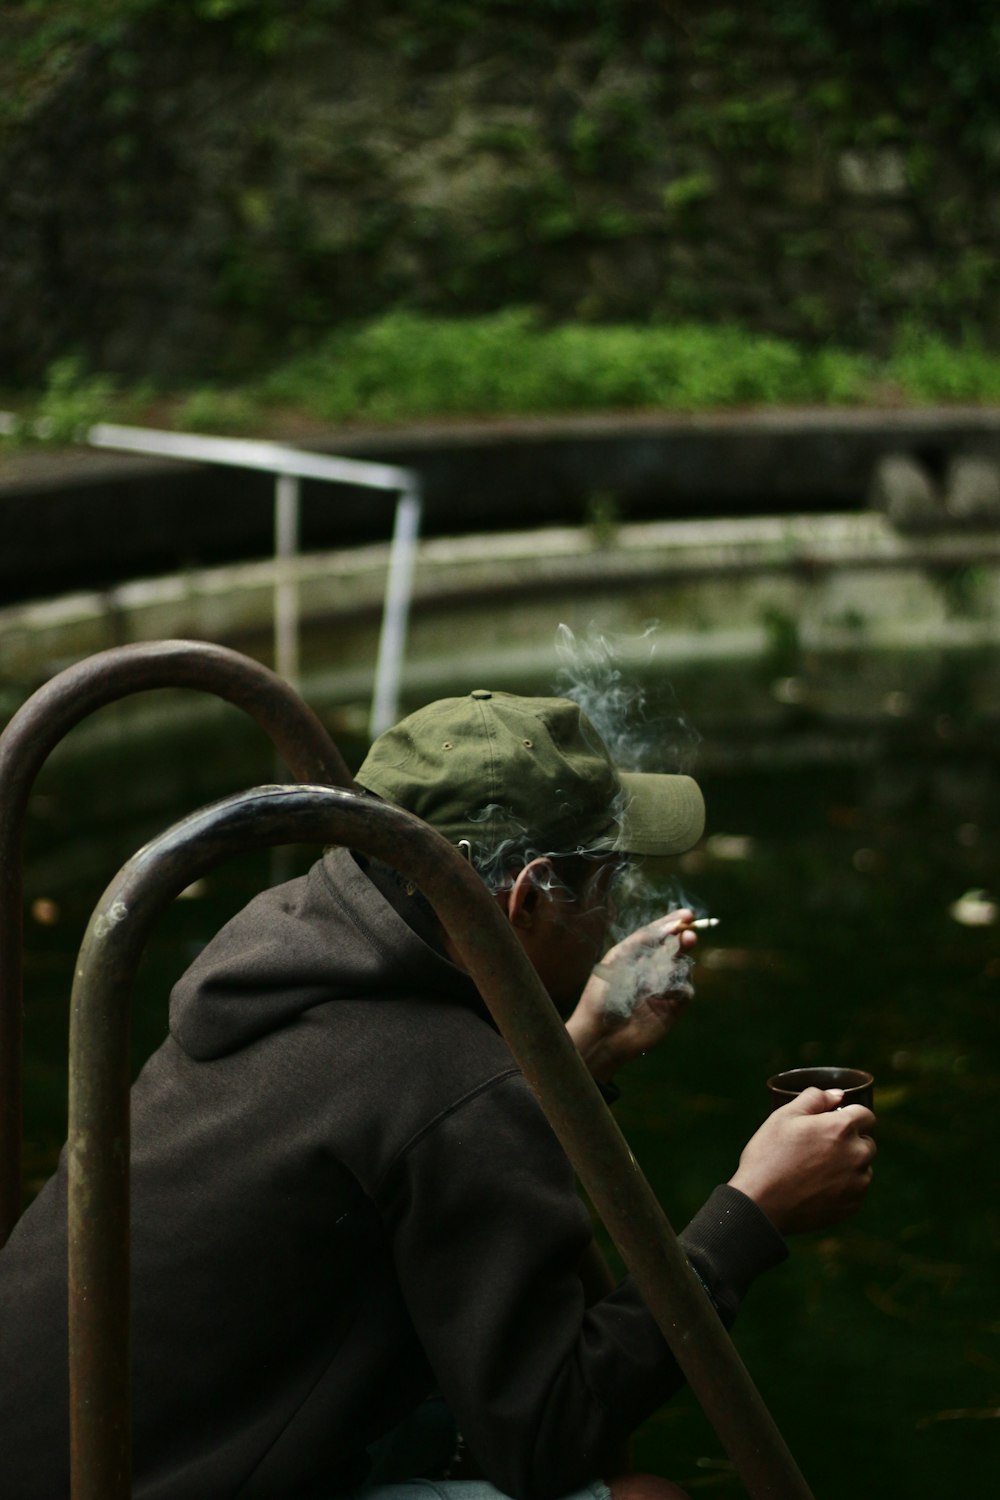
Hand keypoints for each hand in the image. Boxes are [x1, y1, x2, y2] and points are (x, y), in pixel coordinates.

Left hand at [565, 909, 698, 1083]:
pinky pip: (685, 991)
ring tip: (683, 950)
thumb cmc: (602, 995)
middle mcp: (652, 970)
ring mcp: (663, 990)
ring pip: (683, 968)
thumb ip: (641, 940)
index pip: (658, 935)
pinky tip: (670, 986)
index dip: (672, 924)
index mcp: (636, 956)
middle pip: (674, 948)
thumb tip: (668, 926)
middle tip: (690, 932)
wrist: (600, 1034)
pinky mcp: (672, 1010)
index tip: (687, 914)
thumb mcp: (617, 959)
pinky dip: (681, 986)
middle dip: (683, 938)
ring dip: (683, 959)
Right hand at [728, 1087, 876, 1234]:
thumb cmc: (769, 1156)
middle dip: (849, 1141)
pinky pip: (855, 1190)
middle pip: (866, 1142)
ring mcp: (857, 1184)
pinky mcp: (852, 1206)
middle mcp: (857, 1155)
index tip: (834, 1122)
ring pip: (862, 1167)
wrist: (761, 1205)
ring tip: (815, 1170)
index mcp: (842, 1128)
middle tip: (819, 1147)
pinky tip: (817, 1187)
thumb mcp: (784, 1116)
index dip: (849, 1115)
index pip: (866, 1115)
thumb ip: (814, 1098)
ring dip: (848, 1164)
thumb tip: (837, 1095)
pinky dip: (843, 1186)